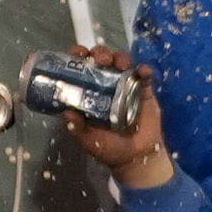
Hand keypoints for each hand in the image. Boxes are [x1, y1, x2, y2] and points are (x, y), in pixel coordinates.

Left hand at [51, 44, 173, 187]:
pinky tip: (143, 72)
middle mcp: (106, 85)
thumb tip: (67, 113)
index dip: (78, 57)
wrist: (137, 158)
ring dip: (120, 58)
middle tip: (101, 60)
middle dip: (100, 54)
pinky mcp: (144, 91)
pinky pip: (145, 76)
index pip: (81, 69)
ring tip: (120, 64)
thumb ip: (78, 129)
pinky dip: (144, 70)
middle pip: (102, 60)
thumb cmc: (110, 149)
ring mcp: (126, 86)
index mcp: (88, 93)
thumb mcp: (90, 141)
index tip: (78, 54)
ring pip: (122, 63)